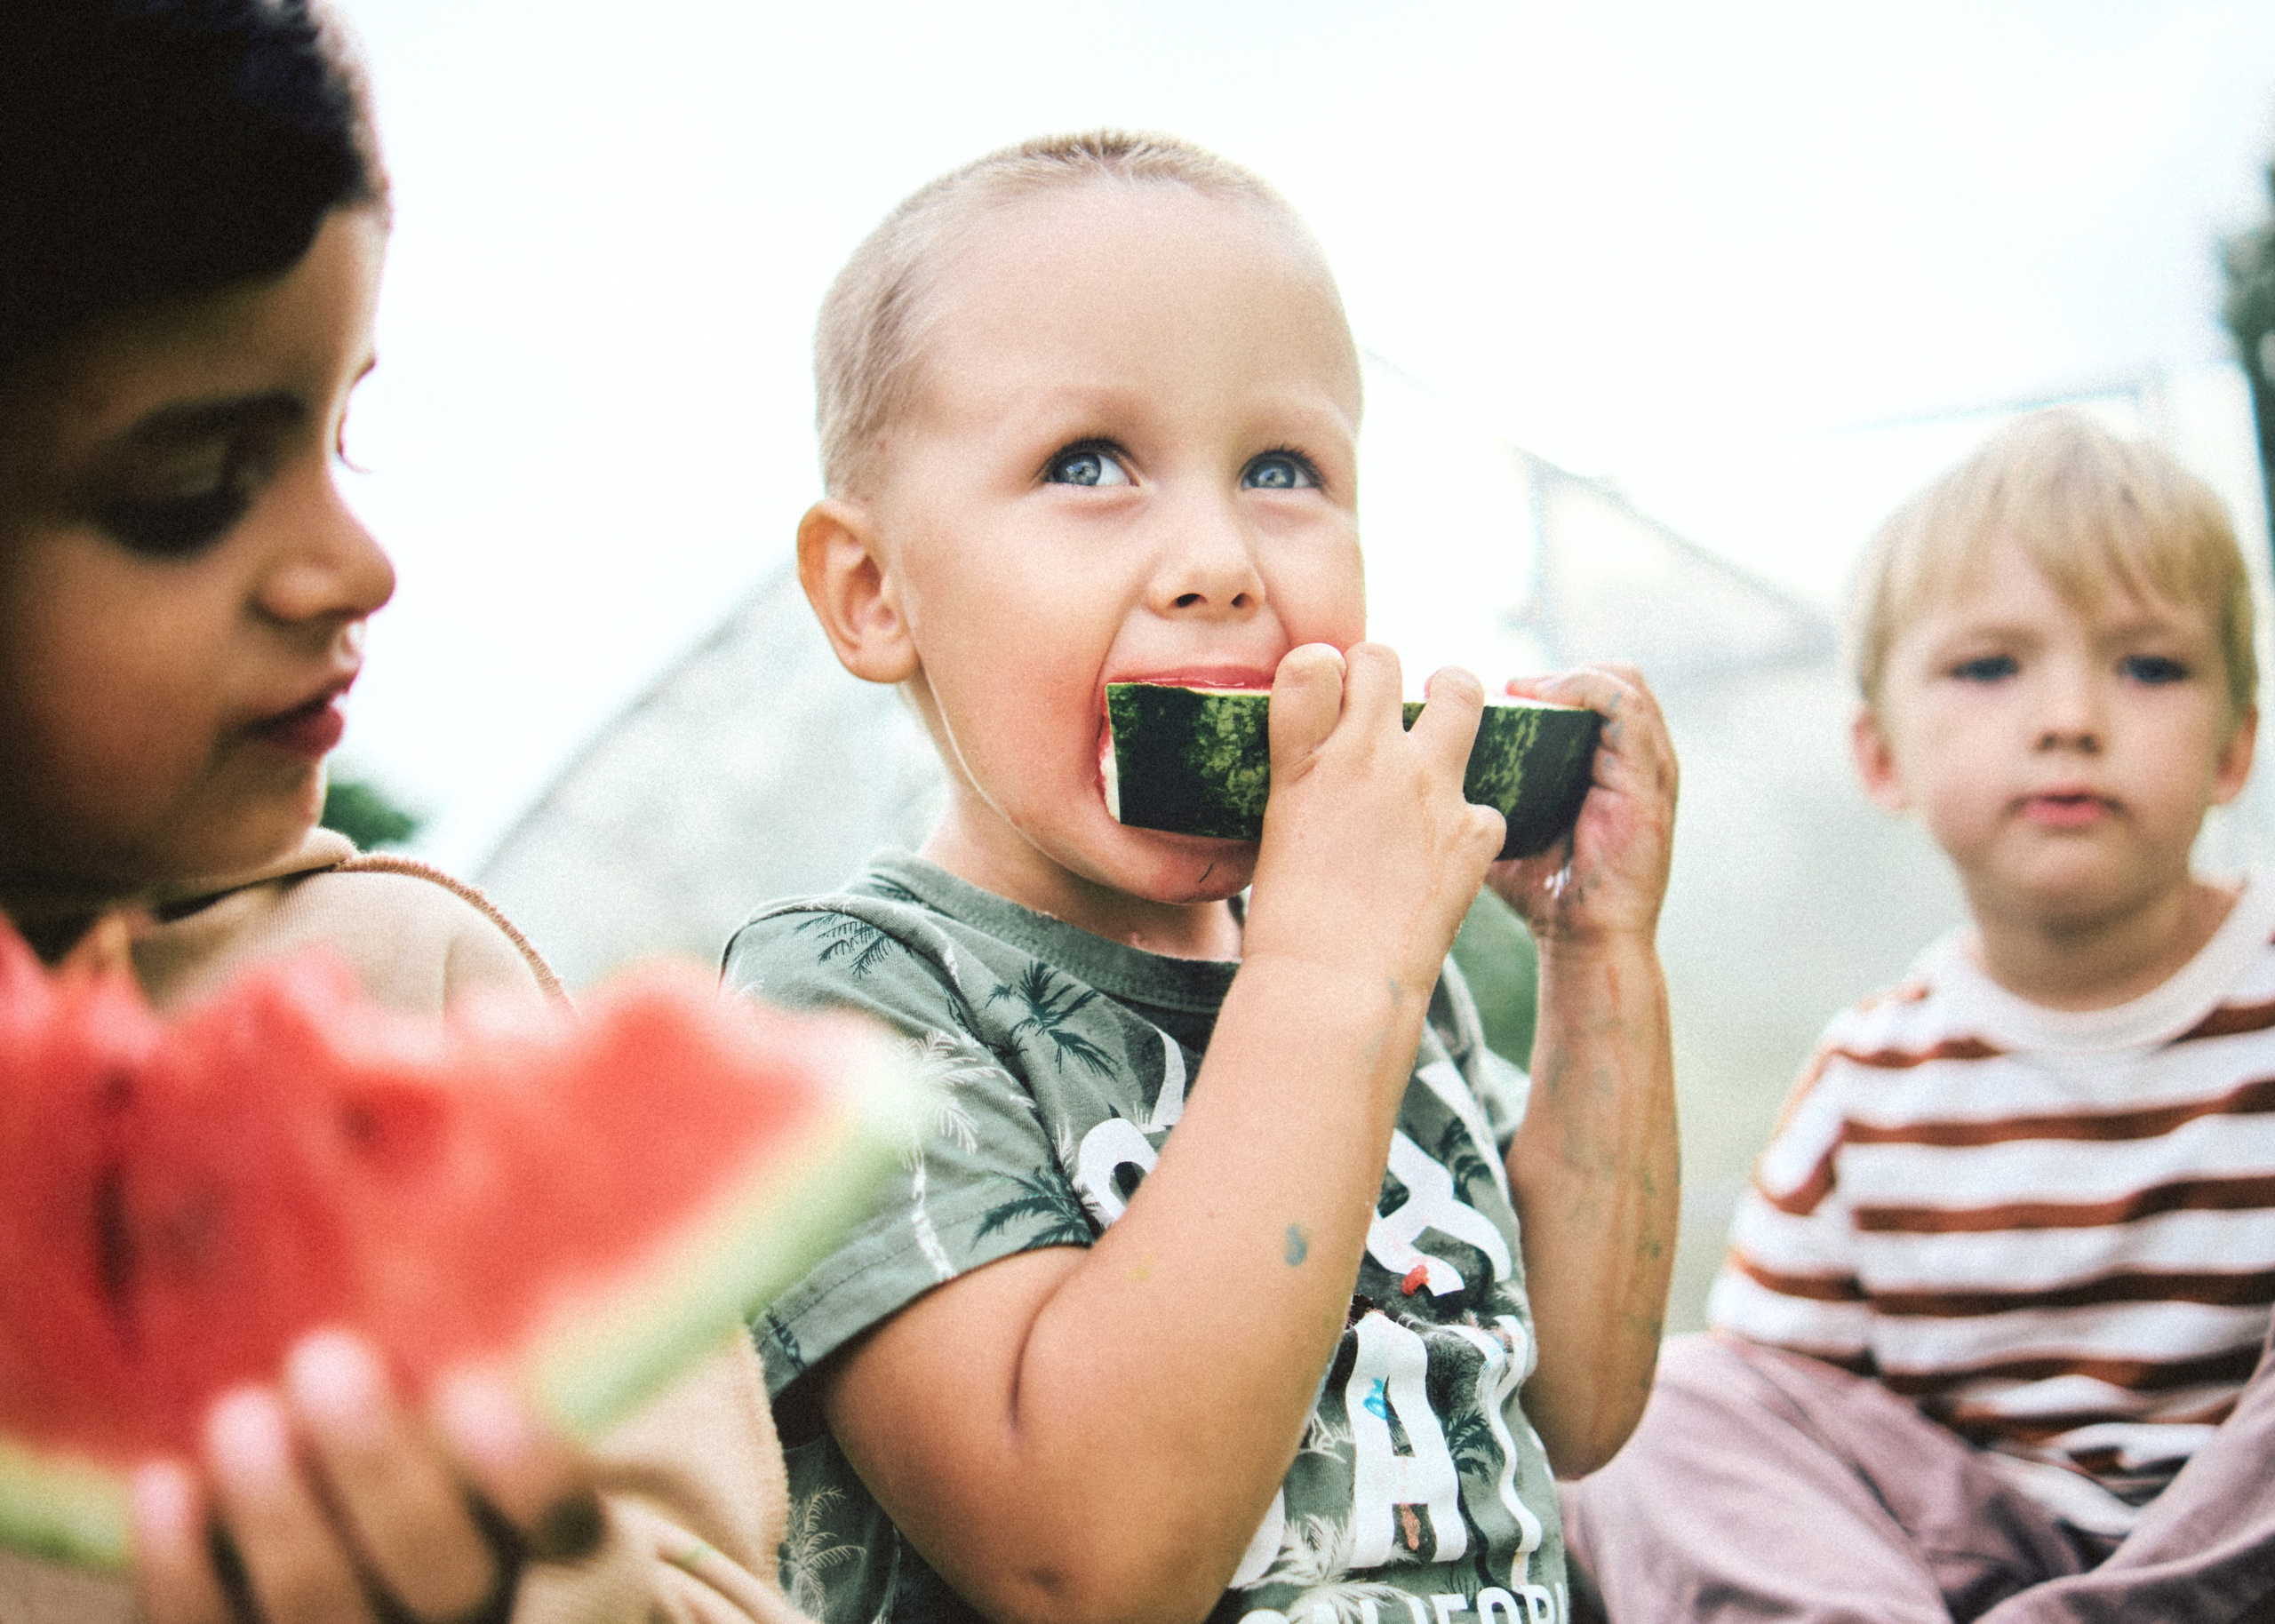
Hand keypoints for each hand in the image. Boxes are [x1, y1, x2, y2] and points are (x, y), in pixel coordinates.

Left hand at [131, 1330, 602, 1623]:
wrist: (405, 1585)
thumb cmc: (458, 1472)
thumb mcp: (495, 1429)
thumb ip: (469, 1390)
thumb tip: (403, 1273)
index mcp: (565, 1561)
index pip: (565, 1529)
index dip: (528, 1472)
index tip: (474, 1384)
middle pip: (442, 1579)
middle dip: (377, 1468)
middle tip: (322, 1355)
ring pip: (326, 1616)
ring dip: (277, 1513)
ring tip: (240, 1410)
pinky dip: (185, 1571)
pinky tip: (168, 1483)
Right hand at [1245, 643, 1506, 999]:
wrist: (1336, 987)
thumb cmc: (1287, 927)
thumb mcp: (1277, 834)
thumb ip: (1305, 781)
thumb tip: (1323, 765)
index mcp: (1305, 759)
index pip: (1314, 661)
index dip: (1320, 671)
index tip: (1323, 693)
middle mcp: (1370, 757)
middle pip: (1384, 658)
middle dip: (1381, 669)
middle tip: (1382, 699)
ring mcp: (1430, 789)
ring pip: (1460, 693)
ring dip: (1451, 697)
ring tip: (1444, 715)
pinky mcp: (1475, 830)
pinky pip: (1486, 802)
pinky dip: (1469, 823)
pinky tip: (1449, 853)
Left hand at [1485, 663, 1676, 947]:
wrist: (1584, 939)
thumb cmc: (1545, 891)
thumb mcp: (1508, 830)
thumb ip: (1484, 799)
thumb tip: (1419, 773)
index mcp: (1616, 766)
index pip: (1600, 691)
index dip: (1555, 679)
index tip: (1500, 692)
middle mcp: (1640, 760)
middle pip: (1616, 677)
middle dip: (1563, 672)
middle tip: (1511, 689)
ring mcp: (1650, 768)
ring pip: (1624, 682)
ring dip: (1569, 675)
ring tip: (1523, 690)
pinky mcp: (1645, 781)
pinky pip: (1625, 709)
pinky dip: (1584, 689)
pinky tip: (1541, 699)